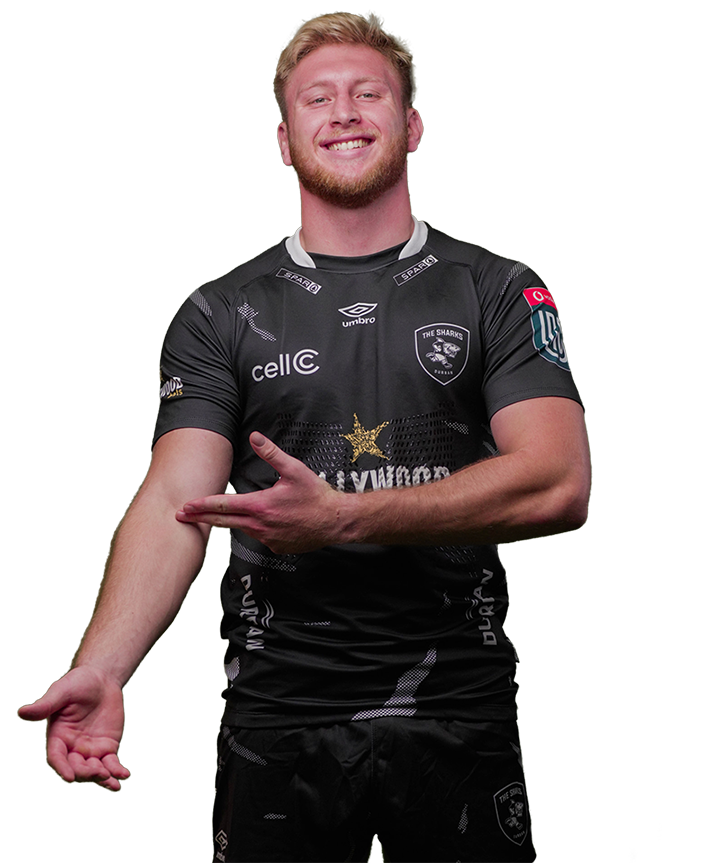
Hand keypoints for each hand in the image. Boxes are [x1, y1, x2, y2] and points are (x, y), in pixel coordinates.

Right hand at [17, 666, 129, 791]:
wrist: (102, 678)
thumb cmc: (78, 683)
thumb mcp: (61, 691)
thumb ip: (45, 705)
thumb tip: (22, 712)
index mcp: (57, 736)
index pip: (56, 757)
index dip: (62, 767)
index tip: (69, 776)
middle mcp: (72, 747)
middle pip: (75, 767)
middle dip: (85, 773)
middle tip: (98, 772)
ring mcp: (90, 749)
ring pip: (93, 769)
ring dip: (101, 777)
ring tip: (111, 779)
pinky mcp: (106, 747)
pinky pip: (110, 763)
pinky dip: (115, 770)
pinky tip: (122, 775)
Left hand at [175, 432, 345, 553]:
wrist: (336, 521)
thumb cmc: (317, 497)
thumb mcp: (294, 470)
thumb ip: (272, 453)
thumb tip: (256, 437)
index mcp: (261, 506)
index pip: (224, 506)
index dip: (202, 505)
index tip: (186, 506)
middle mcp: (260, 525)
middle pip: (223, 522)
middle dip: (201, 518)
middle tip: (183, 517)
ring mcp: (268, 538)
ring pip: (242, 529)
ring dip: (231, 522)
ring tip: (221, 517)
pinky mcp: (277, 547)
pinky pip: (261, 537)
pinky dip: (258, 529)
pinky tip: (268, 522)